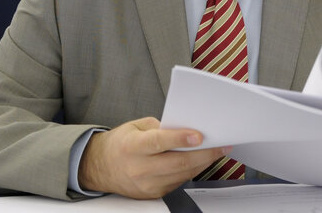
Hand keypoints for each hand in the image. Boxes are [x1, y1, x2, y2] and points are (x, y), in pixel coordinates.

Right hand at [78, 116, 230, 198]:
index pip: (159, 142)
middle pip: (177, 163)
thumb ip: (160, 127)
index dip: (181, 139)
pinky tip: (200, 162)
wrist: (100, 167)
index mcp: (132, 146)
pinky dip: (191, 171)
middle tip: (221, 145)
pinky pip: (177, 182)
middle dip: (203, 154)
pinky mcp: (153, 194)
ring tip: (217, 152)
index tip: (199, 135)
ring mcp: (146, 185)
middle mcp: (139, 168)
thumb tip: (185, 129)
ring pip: (181, 175)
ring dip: (202, 163)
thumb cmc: (120, 144)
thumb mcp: (136, 126)